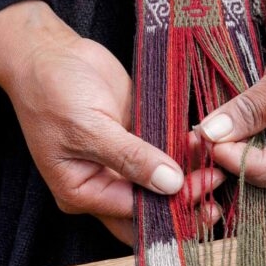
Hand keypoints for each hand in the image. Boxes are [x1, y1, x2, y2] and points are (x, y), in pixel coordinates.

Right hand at [0, 1, 220, 244]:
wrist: (48, 52)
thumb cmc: (52, 91)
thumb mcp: (89, 128)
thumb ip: (130, 157)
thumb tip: (170, 184)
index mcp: (81, 191)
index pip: (132, 214)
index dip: (168, 208)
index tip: (200, 191)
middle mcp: (103, 183)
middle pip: (149, 207)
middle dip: (184, 201)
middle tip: (217, 183)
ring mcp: (121, 160)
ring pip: (161, 181)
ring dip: (189, 176)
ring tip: (218, 164)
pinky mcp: (136, 136)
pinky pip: (164, 151)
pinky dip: (183, 151)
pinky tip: (203, 144)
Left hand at [195, 0, 265, 191]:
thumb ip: (247, 112)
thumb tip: (209, 135)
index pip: (264, 172)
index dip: (228, 157)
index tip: (199, 136)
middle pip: (264, 178)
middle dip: (228, 162)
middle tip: (195, 140)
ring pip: (263, 168)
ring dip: (235, 153)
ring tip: (206, 135)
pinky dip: (247, 142)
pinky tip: (226, 130)